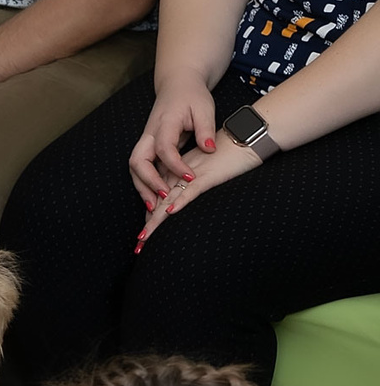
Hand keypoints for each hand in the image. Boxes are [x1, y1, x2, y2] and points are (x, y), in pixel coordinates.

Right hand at [130, 75, 217, 200]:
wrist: (178, 86)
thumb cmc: (192, 96)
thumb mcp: (205, 108)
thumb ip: (206, 129)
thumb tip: (209, 149)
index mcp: (164, 123)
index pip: (164, 148)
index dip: (176, 165)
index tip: (191, 177)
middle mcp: (149, 134)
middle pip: (137, 161)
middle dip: (148, 182)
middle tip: (163, 199)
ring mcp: (146, 141)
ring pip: (135, 168)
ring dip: (142, 188)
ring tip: (154, 207)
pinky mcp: (148, 147)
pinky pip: (141, 168)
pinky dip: (145, 184)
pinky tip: (156, 198)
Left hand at [138, 135, 259, 244]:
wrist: (245, 139)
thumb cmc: (227, 155)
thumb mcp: (204, 171)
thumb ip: (190, 184)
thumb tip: (182, 202)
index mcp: (174, 173)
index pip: (158, 199)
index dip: (150, 218)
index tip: (144, 237)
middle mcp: (178, 175)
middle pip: (158, 203)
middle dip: (148, 226)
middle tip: (139, 246)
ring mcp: (191, 176)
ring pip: (169, 200)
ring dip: (156, 221)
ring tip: (145, 237)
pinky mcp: (207, 176)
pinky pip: (190, 191)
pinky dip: (180, 202)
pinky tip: (171, 213)